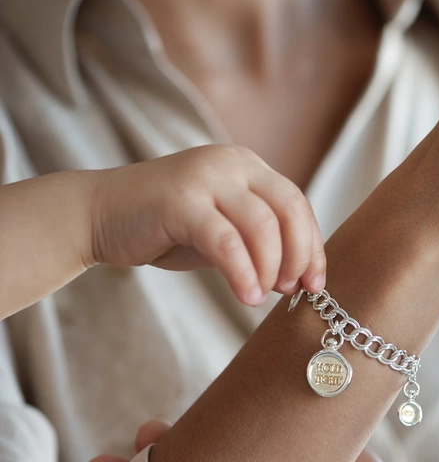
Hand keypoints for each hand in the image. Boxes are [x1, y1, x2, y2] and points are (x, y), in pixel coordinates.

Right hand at [89, 145, 326, 305]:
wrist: (101, 216)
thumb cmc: (165, 228)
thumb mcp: (222, 232)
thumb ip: (257, 246)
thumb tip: (296, 279)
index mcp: (247, 167)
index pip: (296, 204)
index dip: (312, 247)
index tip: (314, 284)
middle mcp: (231, 163)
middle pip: (288, 209)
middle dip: (299, 256)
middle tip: (291, 291)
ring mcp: (205, 177)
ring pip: (262, 226)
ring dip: (271, 269)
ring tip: (262, 298)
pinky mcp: (180, 200)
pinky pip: (226, 241)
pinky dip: (243, 273)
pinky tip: (247, 297)